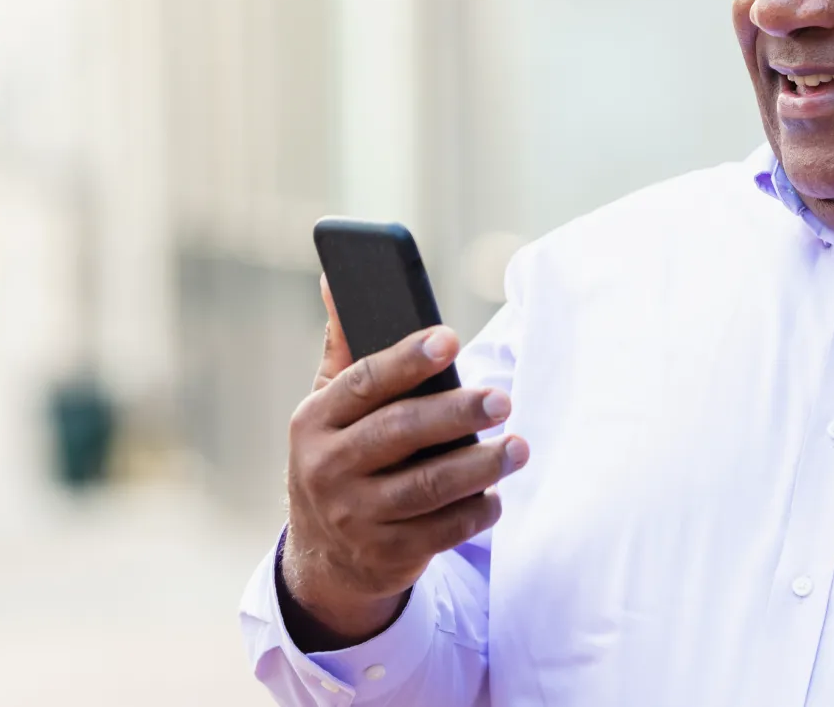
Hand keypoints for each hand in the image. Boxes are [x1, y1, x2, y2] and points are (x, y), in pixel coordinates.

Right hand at [281, 276, 528, 642]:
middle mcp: (326, 468)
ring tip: (519, 447)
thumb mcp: (329, 407)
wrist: (323, 556)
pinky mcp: (383, 555)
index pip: (364, 382)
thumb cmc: (341, 456)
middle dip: (456, 413)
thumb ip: (344, 347)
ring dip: (478, 467)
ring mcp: (353, 516)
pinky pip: (439, 533)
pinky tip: (497, 496)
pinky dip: (473, 513)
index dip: (407, 359)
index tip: (451, 338)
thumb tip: (337, 276)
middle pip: (400, 433)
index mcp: (315, 420)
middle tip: (504, 398)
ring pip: (426, 487)